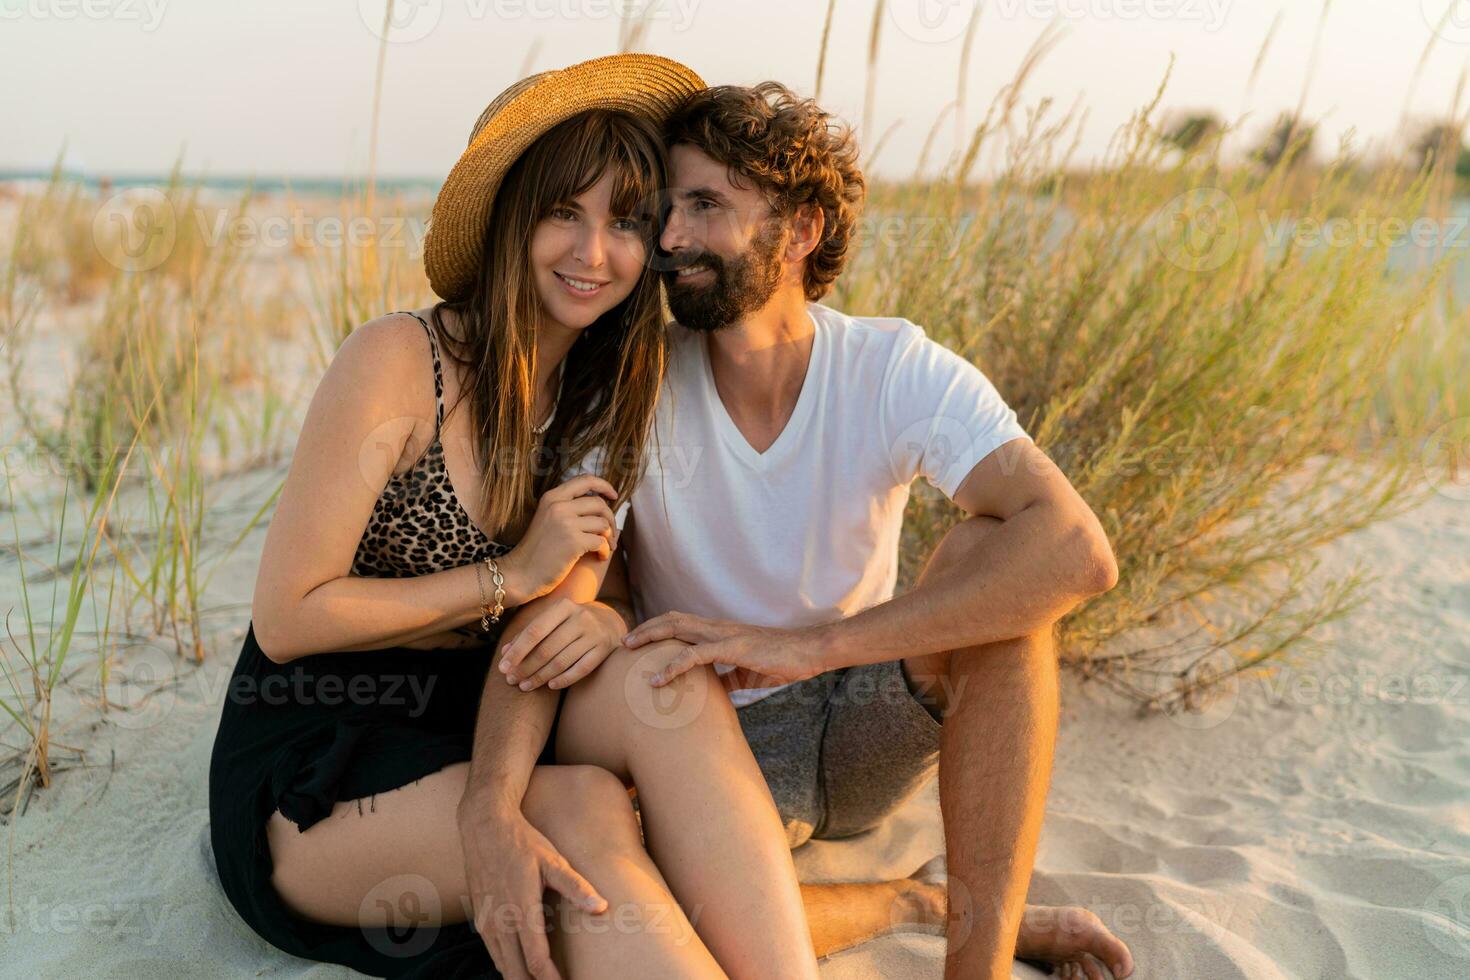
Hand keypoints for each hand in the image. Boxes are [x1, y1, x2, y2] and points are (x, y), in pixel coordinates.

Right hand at [458, 797, 606, 979]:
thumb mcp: (552, 860)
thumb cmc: (522, 842)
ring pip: (503, 966)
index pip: (536, 960)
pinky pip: (494, 954)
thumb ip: (575, 886)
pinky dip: (509, 966)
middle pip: (516, 973)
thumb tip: (602, 906)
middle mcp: (499, 921)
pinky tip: (523, 968)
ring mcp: (486, 922)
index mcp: (521, 909)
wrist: (483, 826)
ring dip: (521, 978)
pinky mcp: (480, 919)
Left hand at [498, 600, 626, 690]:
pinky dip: (564, 679)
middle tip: (511, 681)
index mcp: (563, 607)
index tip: (503, 667)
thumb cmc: (570, 623)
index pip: (535, 631)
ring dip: (540, 677)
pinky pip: (581, 669)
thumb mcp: (552, 621)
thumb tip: (504, 654)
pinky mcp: (604, 650)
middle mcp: (581, 618)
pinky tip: (550, 686)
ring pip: (562, 661)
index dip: (517, 651)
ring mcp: (594, 634)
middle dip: (526, 667)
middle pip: (547, 648)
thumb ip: (528, 635)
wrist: (609, 621)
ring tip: (525, 686)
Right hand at [503, 475, 617, 602]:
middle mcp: (559, 506)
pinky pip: (602, 542)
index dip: (604, 486)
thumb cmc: (536, 551)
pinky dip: (605, 551)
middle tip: (610, 534)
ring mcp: (566, 523)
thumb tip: (600, 506)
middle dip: (610, 519)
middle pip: (599, 504)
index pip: (586, 480)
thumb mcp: (547, 519)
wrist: (520, 573)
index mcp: (552, 497)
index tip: (613, 496)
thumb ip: (567, 508)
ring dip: (610, 537)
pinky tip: (600, 557)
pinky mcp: (573, 542)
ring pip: (603, 523)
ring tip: (607, 547)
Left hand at [621, 613, 823, 688]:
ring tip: (628, 650)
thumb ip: (726, 679)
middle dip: (644, 629)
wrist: (809, 652)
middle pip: (672, 619)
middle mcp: (718, 627)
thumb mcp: (747, 673)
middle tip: (622, 643)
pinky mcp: (733, 648)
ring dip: (650, 637)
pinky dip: (672, 667)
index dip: (657, 628)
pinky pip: (695, 656)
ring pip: (678, 628)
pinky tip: (657, 680)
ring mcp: (724, 635)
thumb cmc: (782, 660)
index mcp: (720, 631)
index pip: (681, 622)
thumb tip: (711, 693)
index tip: (637, 641)